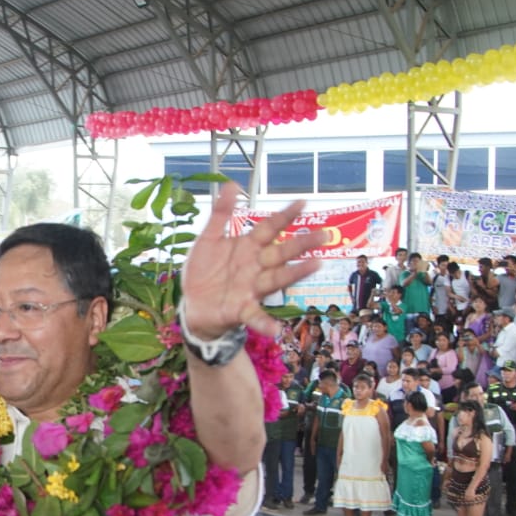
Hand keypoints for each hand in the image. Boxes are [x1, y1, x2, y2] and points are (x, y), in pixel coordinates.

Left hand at [182, 183, 321, 340]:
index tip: (302, 202)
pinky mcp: (241, 309)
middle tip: (324, 235)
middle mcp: (255, 267)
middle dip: (302, 243)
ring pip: (276, 279)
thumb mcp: (208, 239)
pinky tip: (276, 330)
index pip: (270, 228)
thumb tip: (232, 184)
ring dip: (295, 274)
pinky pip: (255, 316)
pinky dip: (265, 323)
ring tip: (314, 266)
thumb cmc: (204, 271)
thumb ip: (220, 214)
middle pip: (281, 252)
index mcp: (248, 247)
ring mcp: (251, 288)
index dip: (284, 215)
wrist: (191, 305)